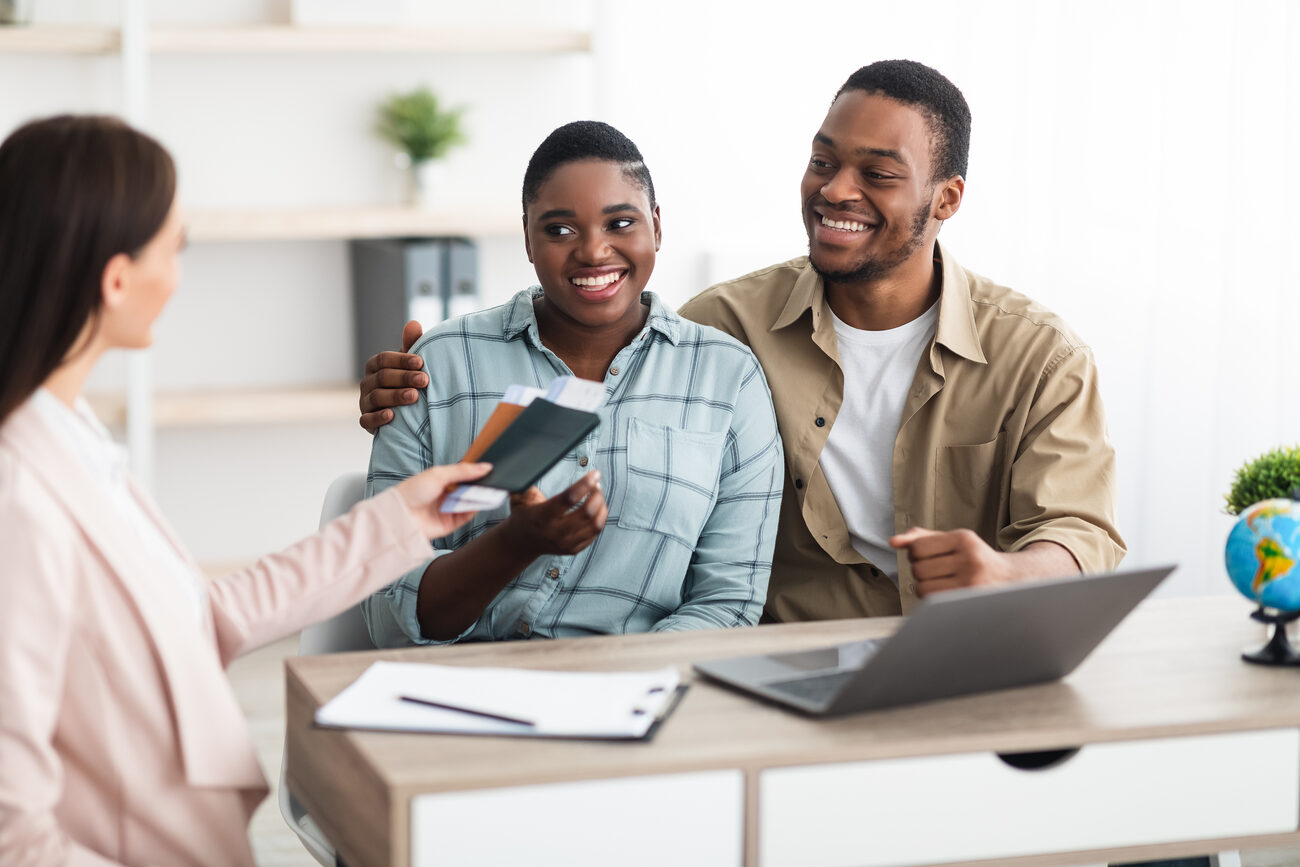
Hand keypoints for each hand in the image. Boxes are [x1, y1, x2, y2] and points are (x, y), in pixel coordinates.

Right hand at [359, 320, 426, 434]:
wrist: (406, 414)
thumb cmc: (408, 382)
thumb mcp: (411, 364)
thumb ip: (411, 345)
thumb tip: (413, 324)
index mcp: (375, 366)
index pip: (383, 359)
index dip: (401, 360)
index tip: (421, 362)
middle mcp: (367, 383)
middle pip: (382, 377)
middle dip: (404, 378)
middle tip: (424, 380)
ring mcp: (365, 402)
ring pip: (376, 397)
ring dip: (395, 396)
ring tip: (415, 396)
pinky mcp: (367, 421)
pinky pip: (367, 420)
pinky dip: (378, 418)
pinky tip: (392, 416)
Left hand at [394, 461, 491, 537]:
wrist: (401, 515)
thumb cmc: (413, 491)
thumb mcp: (439, 474)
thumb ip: (463, 470)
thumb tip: (485, 467)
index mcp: (443, 481)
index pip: (465, 476)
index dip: (476, 473)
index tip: (489, 470)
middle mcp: (447, 494)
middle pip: (470, 489)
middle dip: (480, 486)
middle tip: (491, 481)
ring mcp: (450, 509)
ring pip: (471, 502)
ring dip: (479, 497)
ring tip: (486, 491)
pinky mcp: (451, 523)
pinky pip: (467, 516)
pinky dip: (474, 510)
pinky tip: (476, 503)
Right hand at [500, 472, 607, 557]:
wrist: (520, 542)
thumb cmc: (522, 514)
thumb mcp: (519, 497)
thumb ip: (525, 481)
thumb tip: (531, 462)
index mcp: (541, 517)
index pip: (569, 499)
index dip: (585, 484)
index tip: (595, 474)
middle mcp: (555, 532)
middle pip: (587, 512)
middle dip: (597, 494)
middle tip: (596, 483)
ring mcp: (565, 543)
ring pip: (595, 524)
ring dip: (601, 505)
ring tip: (598, 494)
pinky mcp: (573, 549)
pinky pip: (595, 533)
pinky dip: (600, 518)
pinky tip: (597, 507)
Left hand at [889, 527, 1011, 596]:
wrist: (1012, 580)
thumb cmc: (975, 558)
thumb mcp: (954, 541)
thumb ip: (922, 538)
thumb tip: (893, 542)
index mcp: (964, 539)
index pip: (917, 548)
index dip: (916, 554)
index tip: (928, 557)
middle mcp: (969, 558)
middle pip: (918, 569)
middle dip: (921, 571)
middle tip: (938, 572)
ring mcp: (971, 582)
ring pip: (922, 588)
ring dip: (925, 587)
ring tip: (942, 583)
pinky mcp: (969, 601)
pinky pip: (932, 602)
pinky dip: (932, 599)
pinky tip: (946, 594)